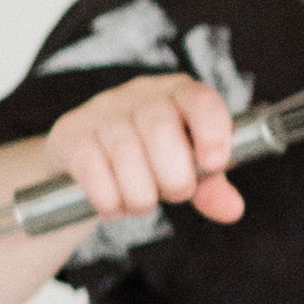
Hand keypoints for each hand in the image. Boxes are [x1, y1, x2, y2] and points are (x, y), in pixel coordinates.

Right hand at [46, 74, 243, 224]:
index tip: (213, 164)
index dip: (212, 132)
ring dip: (141, 196)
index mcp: (181, 95)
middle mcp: (141, 94)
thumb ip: (214, 188)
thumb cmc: (155, 160)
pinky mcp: (71, 133)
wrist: (93, 160)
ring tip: (142, 200)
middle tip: (173, 193)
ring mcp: (102, 109)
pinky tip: (115, 202)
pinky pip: (94, 173)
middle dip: (175, 179)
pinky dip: (110, 201)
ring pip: (127, 157)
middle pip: (162, 133)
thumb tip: (232, 209)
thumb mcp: (191, 171)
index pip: (201, 101)